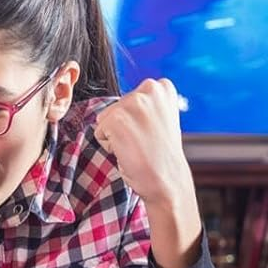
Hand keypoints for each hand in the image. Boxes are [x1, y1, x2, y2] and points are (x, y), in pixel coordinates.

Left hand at [93, 77, 194, 207]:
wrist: (167, 181)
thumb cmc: (162, 156)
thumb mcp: (161, 120)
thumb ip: (147, 106)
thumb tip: (124, 105)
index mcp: (162, 87)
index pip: (131, 99)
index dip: (137, 120)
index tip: (153, 133)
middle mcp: (149, 88)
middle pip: (116, 107)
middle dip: (125, 127)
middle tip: (145, 142)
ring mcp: (133, 103)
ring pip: (106, 119)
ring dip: (116, 136)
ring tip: (137, 147)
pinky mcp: (117, 119)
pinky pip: (99, 133)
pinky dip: (109, 146)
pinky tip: (129, 152)